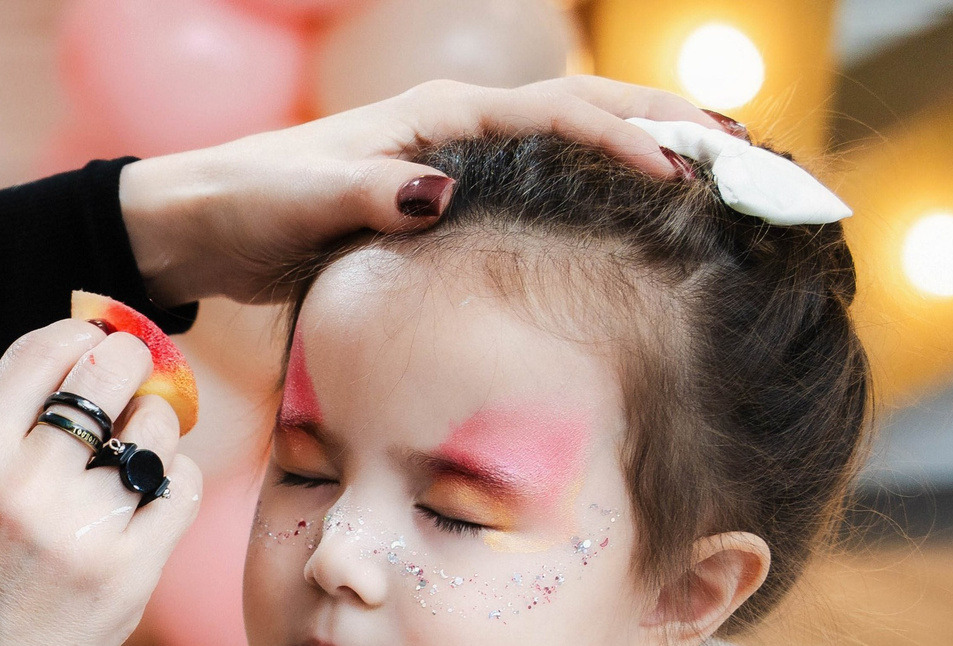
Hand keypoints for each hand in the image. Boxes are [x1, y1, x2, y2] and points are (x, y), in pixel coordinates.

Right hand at [0, 321, 201, 645]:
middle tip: (135, 377)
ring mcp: (79, 531)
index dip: (82, 335)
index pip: (45, 350)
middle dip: (130, 364)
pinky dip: (174, 479)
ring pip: (155, 431)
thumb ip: (3, 438)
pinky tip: (153, 492)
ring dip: (156, 426)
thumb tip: (81, 372)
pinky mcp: (125, 578)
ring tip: (138, 448)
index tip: (95, 343)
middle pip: (110, 373)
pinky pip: (179, 491)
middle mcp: (24, 484)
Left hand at [118, 76, 736, 305]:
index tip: (688, 172)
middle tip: (756, 161)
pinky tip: (637, 226)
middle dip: (675, 127)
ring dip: (652, 152)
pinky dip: (598, 192)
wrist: (195, 223)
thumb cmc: (243, 208)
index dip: (628, 138)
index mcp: (436, 120)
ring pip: (575, 144)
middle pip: (590, 112)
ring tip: (732, 183)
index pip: (559, 115)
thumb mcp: (302, 204)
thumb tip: (440, 195)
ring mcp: (454, 162)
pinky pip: (542, 186)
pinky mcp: (440, 203)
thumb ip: (368, 197)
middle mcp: (456, 129)